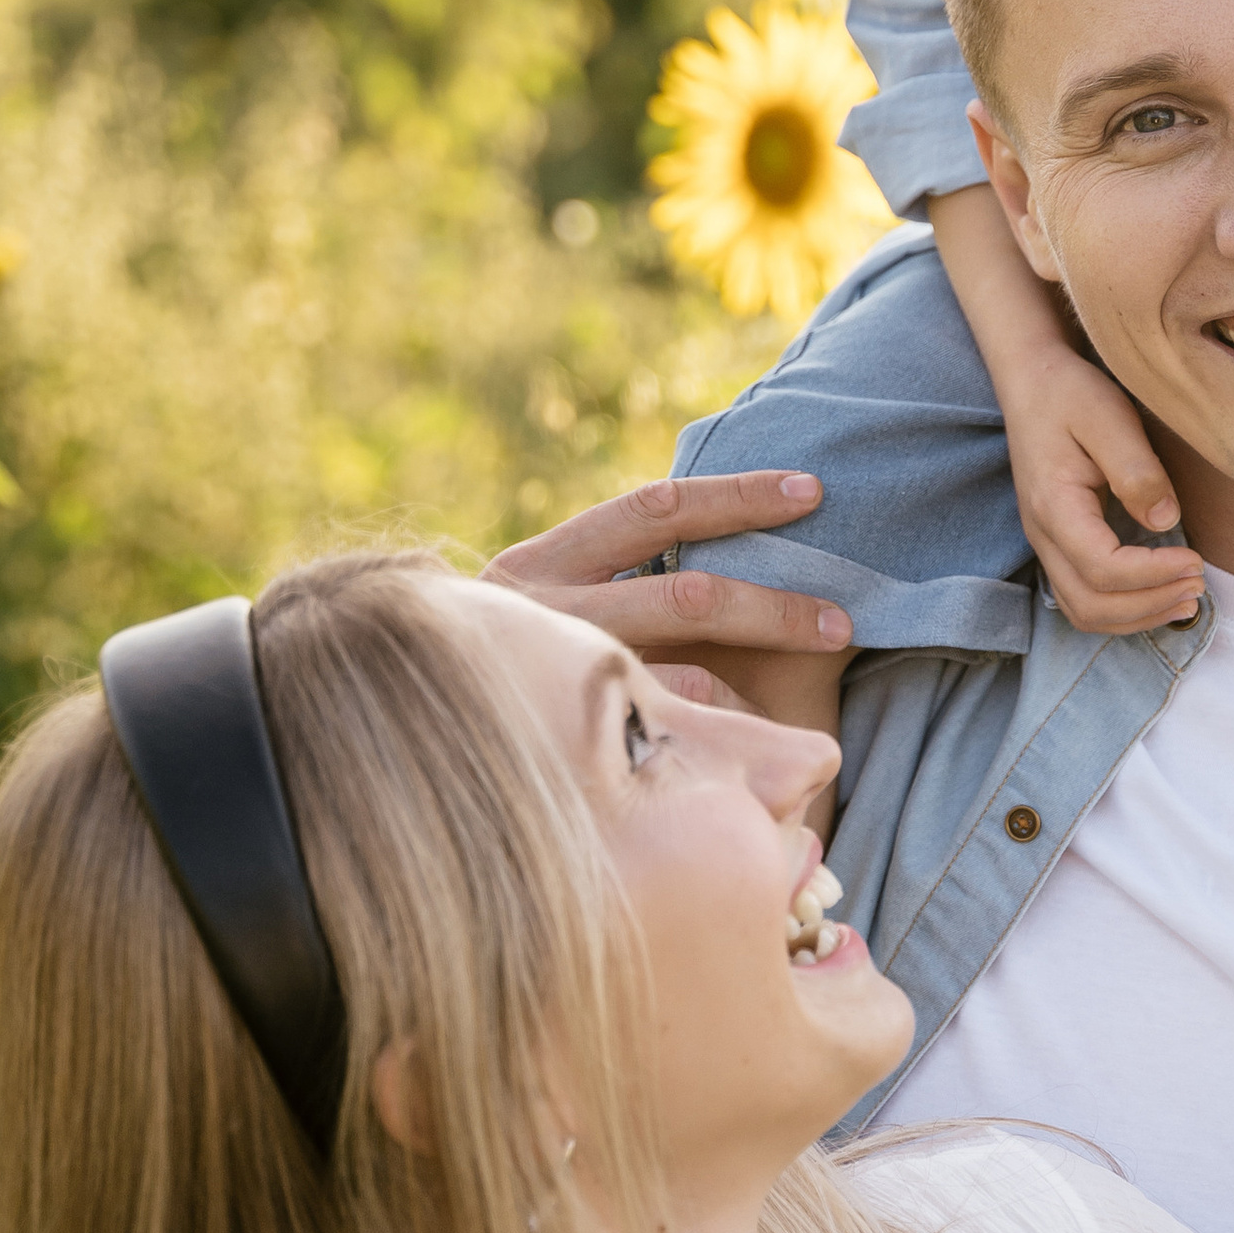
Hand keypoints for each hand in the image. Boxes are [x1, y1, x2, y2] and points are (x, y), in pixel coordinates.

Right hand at [481, 474, 853, 709]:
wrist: (392, 735)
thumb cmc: (499, 664)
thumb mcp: (543, 603)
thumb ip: (610, 575)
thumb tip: (711, 523)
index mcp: (543, 561)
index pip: (654, 508)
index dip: (736, 496)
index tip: (810, 491)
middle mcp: (538, 611)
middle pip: (684, 595)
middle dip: (772, 607)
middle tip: (841, 620)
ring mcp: (547, 678)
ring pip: (680, 669)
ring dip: (755, 669)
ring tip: (824, 670)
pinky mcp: (559, 741)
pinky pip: (663, 734)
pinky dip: (716, 729)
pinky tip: (765, 735)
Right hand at [1003, 340, 1204, 635]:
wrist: (1033, 383)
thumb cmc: (1071, 394)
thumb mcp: (1109, 417)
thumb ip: (1136, 471)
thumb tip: (1166, 521)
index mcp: (1053, 507)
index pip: (1101, 568)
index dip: (1152, 574)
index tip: (1196, 560)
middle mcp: (1042, 535)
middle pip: (1090, 604)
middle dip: (1149, 604)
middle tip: (1198, 585)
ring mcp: (1045, 544)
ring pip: (1084, 611)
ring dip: (1137, 616)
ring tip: (1186, 600)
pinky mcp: (1058, 544)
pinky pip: (1083, 598)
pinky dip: (1123, 610)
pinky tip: (1159, 596)